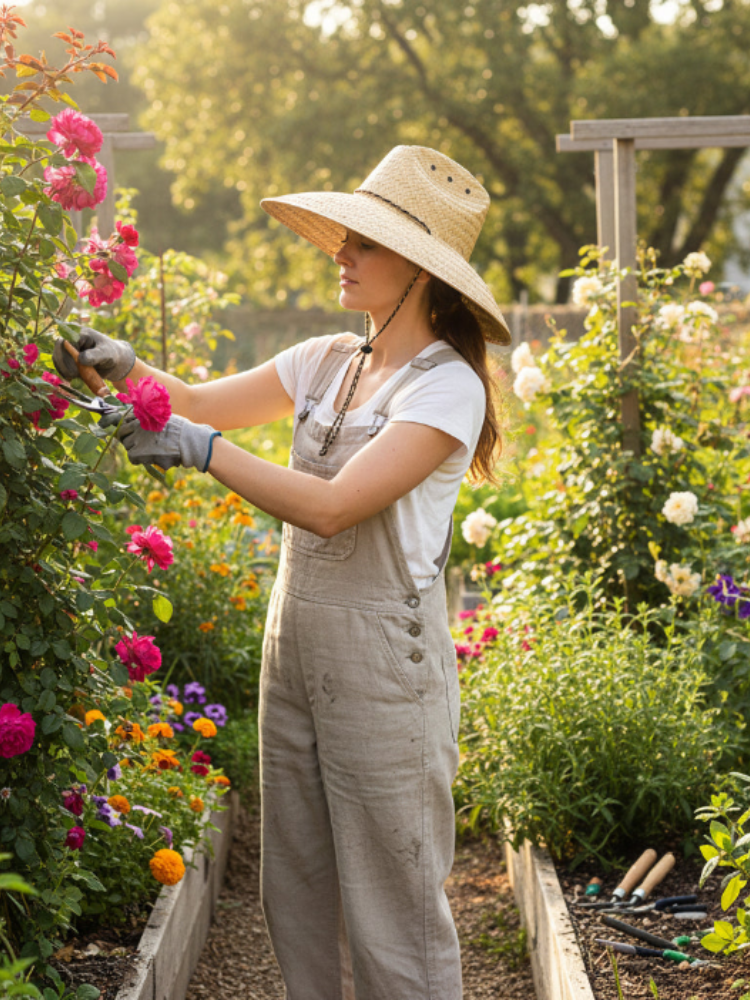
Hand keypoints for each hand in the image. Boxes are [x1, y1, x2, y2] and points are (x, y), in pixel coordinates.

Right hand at [53, 327, 135, 382]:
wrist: (112, 361)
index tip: (74, 372)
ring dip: (65, 372)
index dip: (65, 357)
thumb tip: (81, 359)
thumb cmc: (110, 353)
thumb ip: (95, 355)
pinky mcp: (65, 359)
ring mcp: (65, 349)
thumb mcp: (106, 353)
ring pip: (57, 361)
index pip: (64, 342)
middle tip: (75, 378)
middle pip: (58, 352)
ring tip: (78, 378)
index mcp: (77, 332)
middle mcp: (68, 338)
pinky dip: (66, 375)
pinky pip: (60, 367)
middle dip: (65, 367)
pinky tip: (75, 379)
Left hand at [102, 411, 221, 472]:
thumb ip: (149, 416)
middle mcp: (136, 423)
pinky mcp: (138, 451)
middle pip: (121, 433)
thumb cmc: (180, 430)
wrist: (188, 442)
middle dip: (128, 438)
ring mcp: (136, 437)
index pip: (118, 415)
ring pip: (127, 445)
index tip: (100, 423)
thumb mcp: (163, 417)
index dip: (108, 420)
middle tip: (142, 442)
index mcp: (142, 413)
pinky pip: (132, 456)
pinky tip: (152, 456)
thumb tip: (134, 418)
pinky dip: (139, 458)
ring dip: (135, 448)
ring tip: (152, 448)